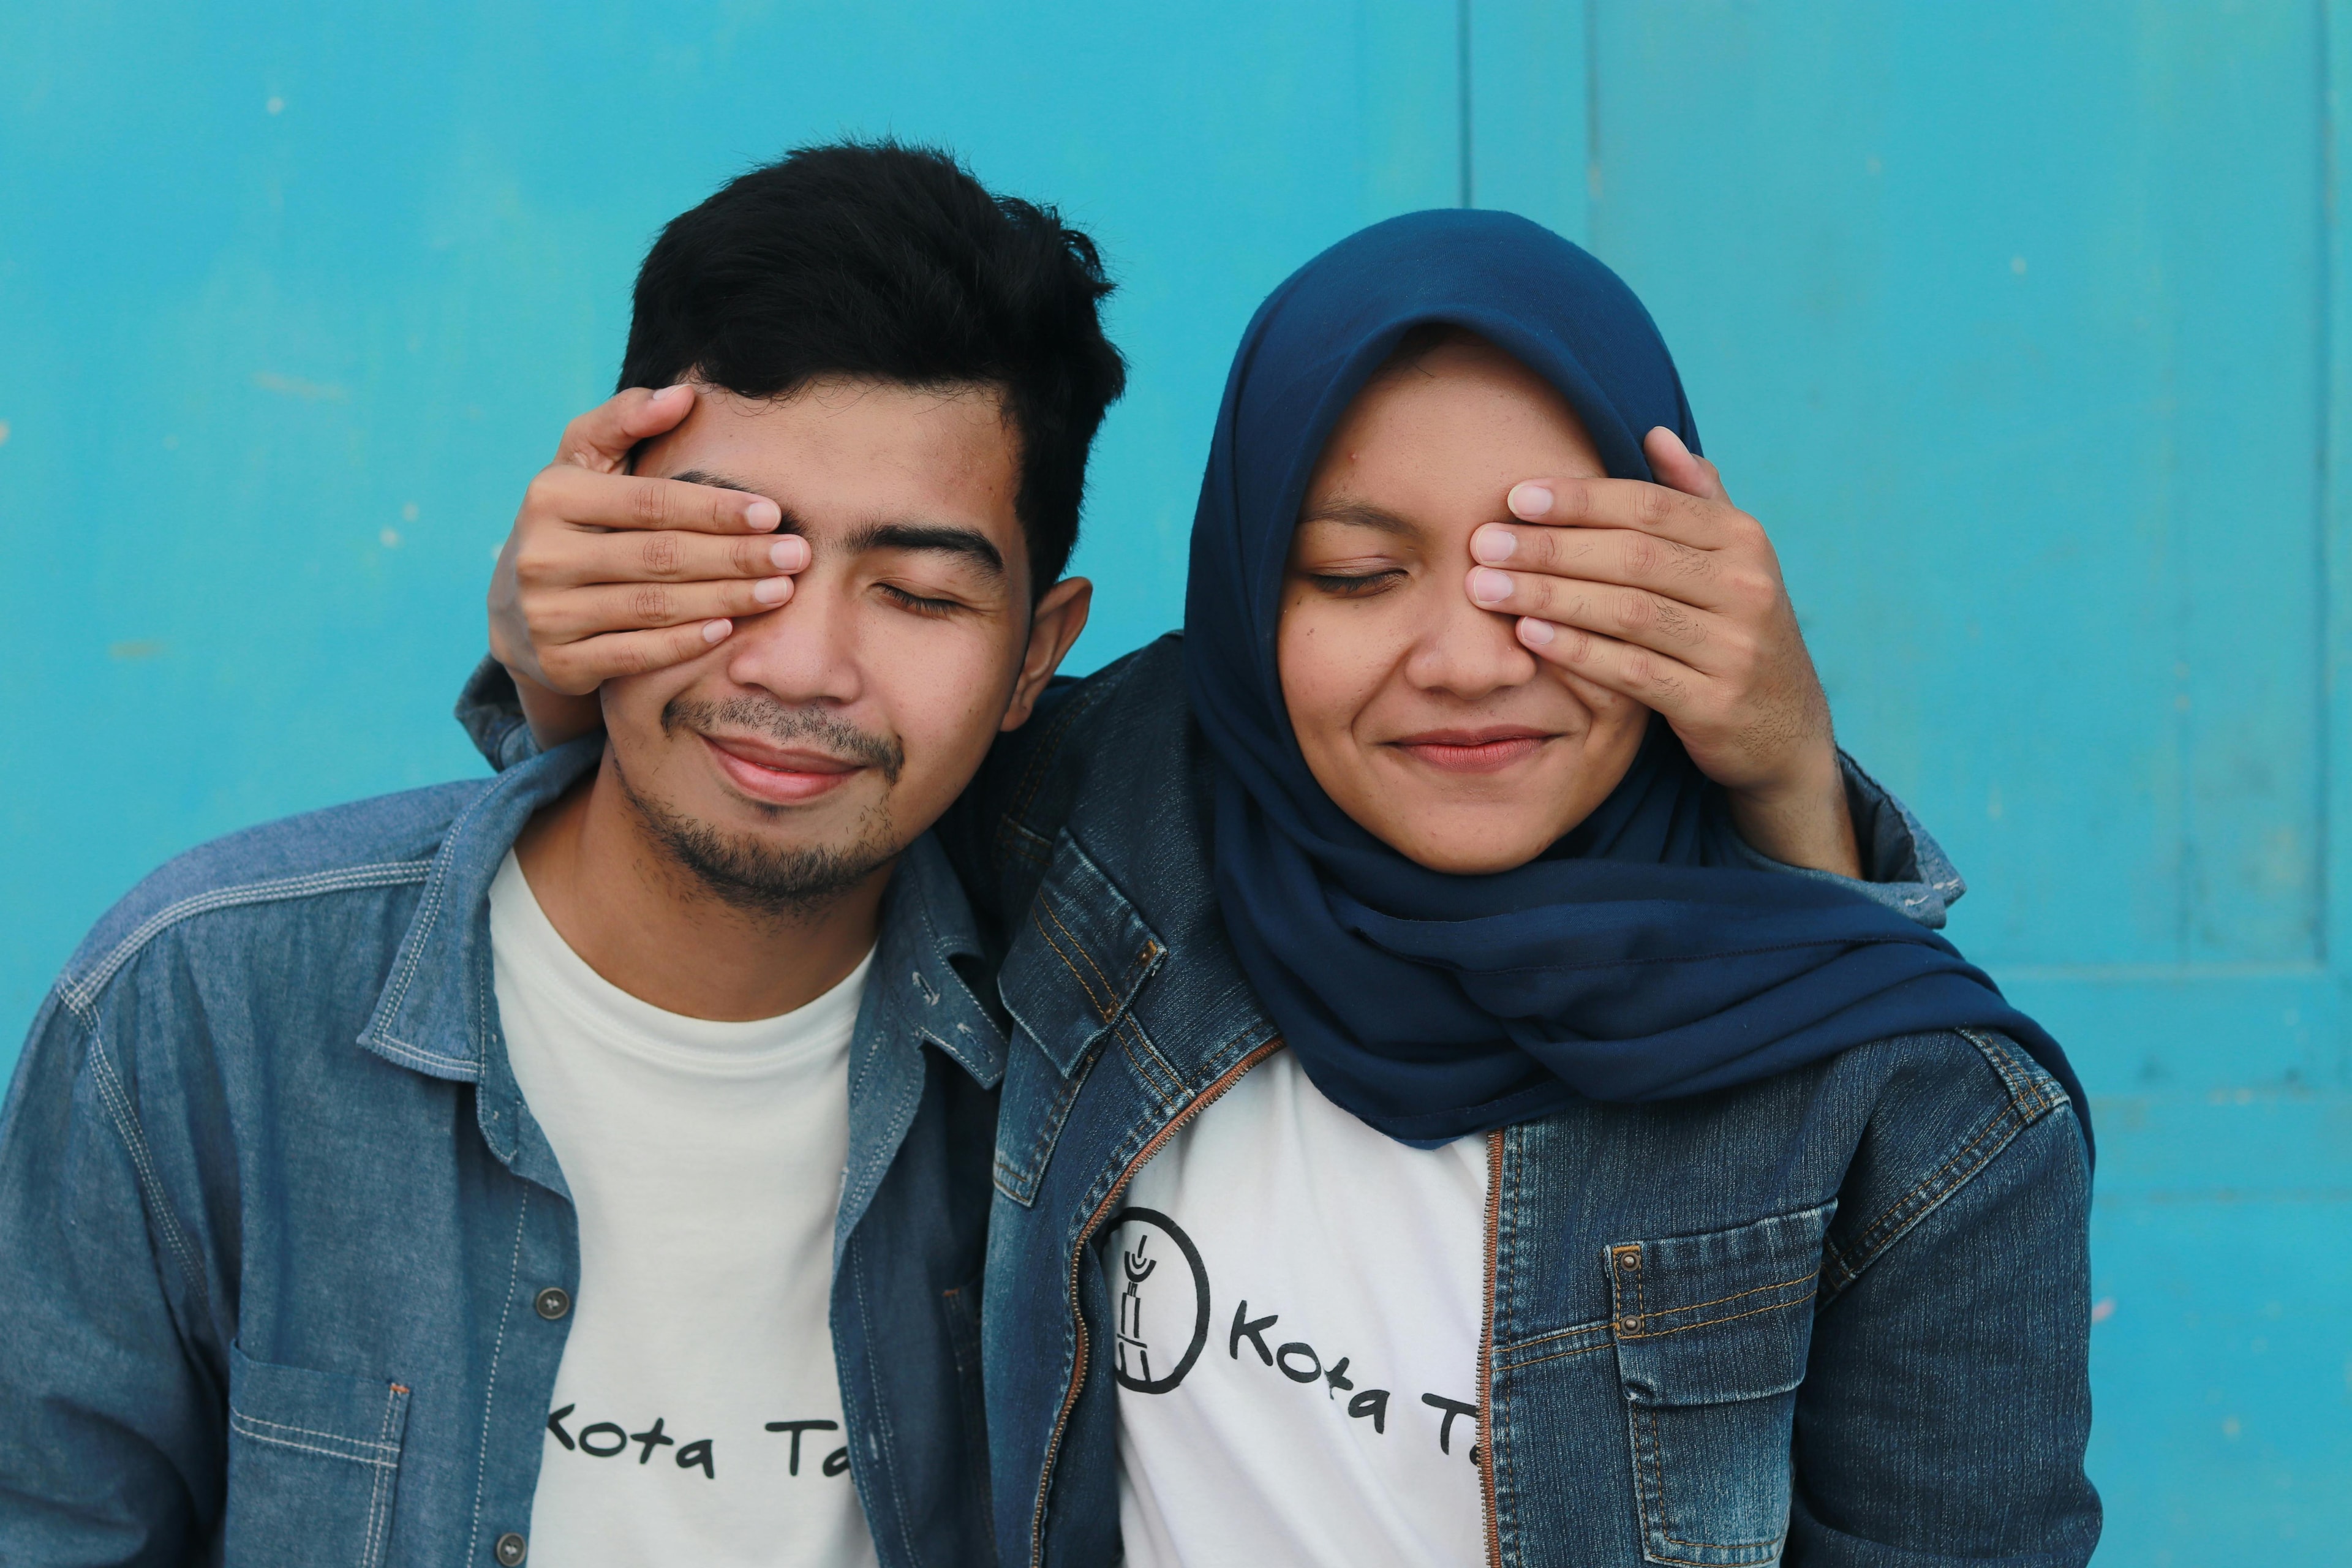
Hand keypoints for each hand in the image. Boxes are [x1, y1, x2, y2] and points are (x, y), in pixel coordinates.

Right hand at [488, 384, 808, 742]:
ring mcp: (548, 613)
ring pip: (655, 607)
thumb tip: (684, 393)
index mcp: (552, 496)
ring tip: (780, 590)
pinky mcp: (560, 662)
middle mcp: (543, 555)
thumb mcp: (584, 463)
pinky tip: (729, 630)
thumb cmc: (573, 521)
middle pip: (660, 557)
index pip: (650, 503)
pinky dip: (685, 643)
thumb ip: (625, 420)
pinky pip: (635, 654)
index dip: (714, 509)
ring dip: (726, 599)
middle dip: (736, 556)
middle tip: (797, 556)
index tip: (773, 513)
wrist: (517, 609)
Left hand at [1462, 427, 1860, 876]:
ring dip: (1549, 597)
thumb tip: (1654, 433)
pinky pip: (1633, 672)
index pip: (1650, 506)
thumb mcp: (1732, 559)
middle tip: (1483, 544)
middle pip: (1632, 556)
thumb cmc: (1734, 627)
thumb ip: (1695, 497)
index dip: (1580, 499)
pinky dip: (1577, 652)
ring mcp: (1734, 648)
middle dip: (1550, 547)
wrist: (1784, 727)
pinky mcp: (1714, 704)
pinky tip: (1529, 637)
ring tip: (1486, 588)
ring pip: (1627, 612)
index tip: (1515, 497)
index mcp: (1743, 539)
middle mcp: (1745, 587)